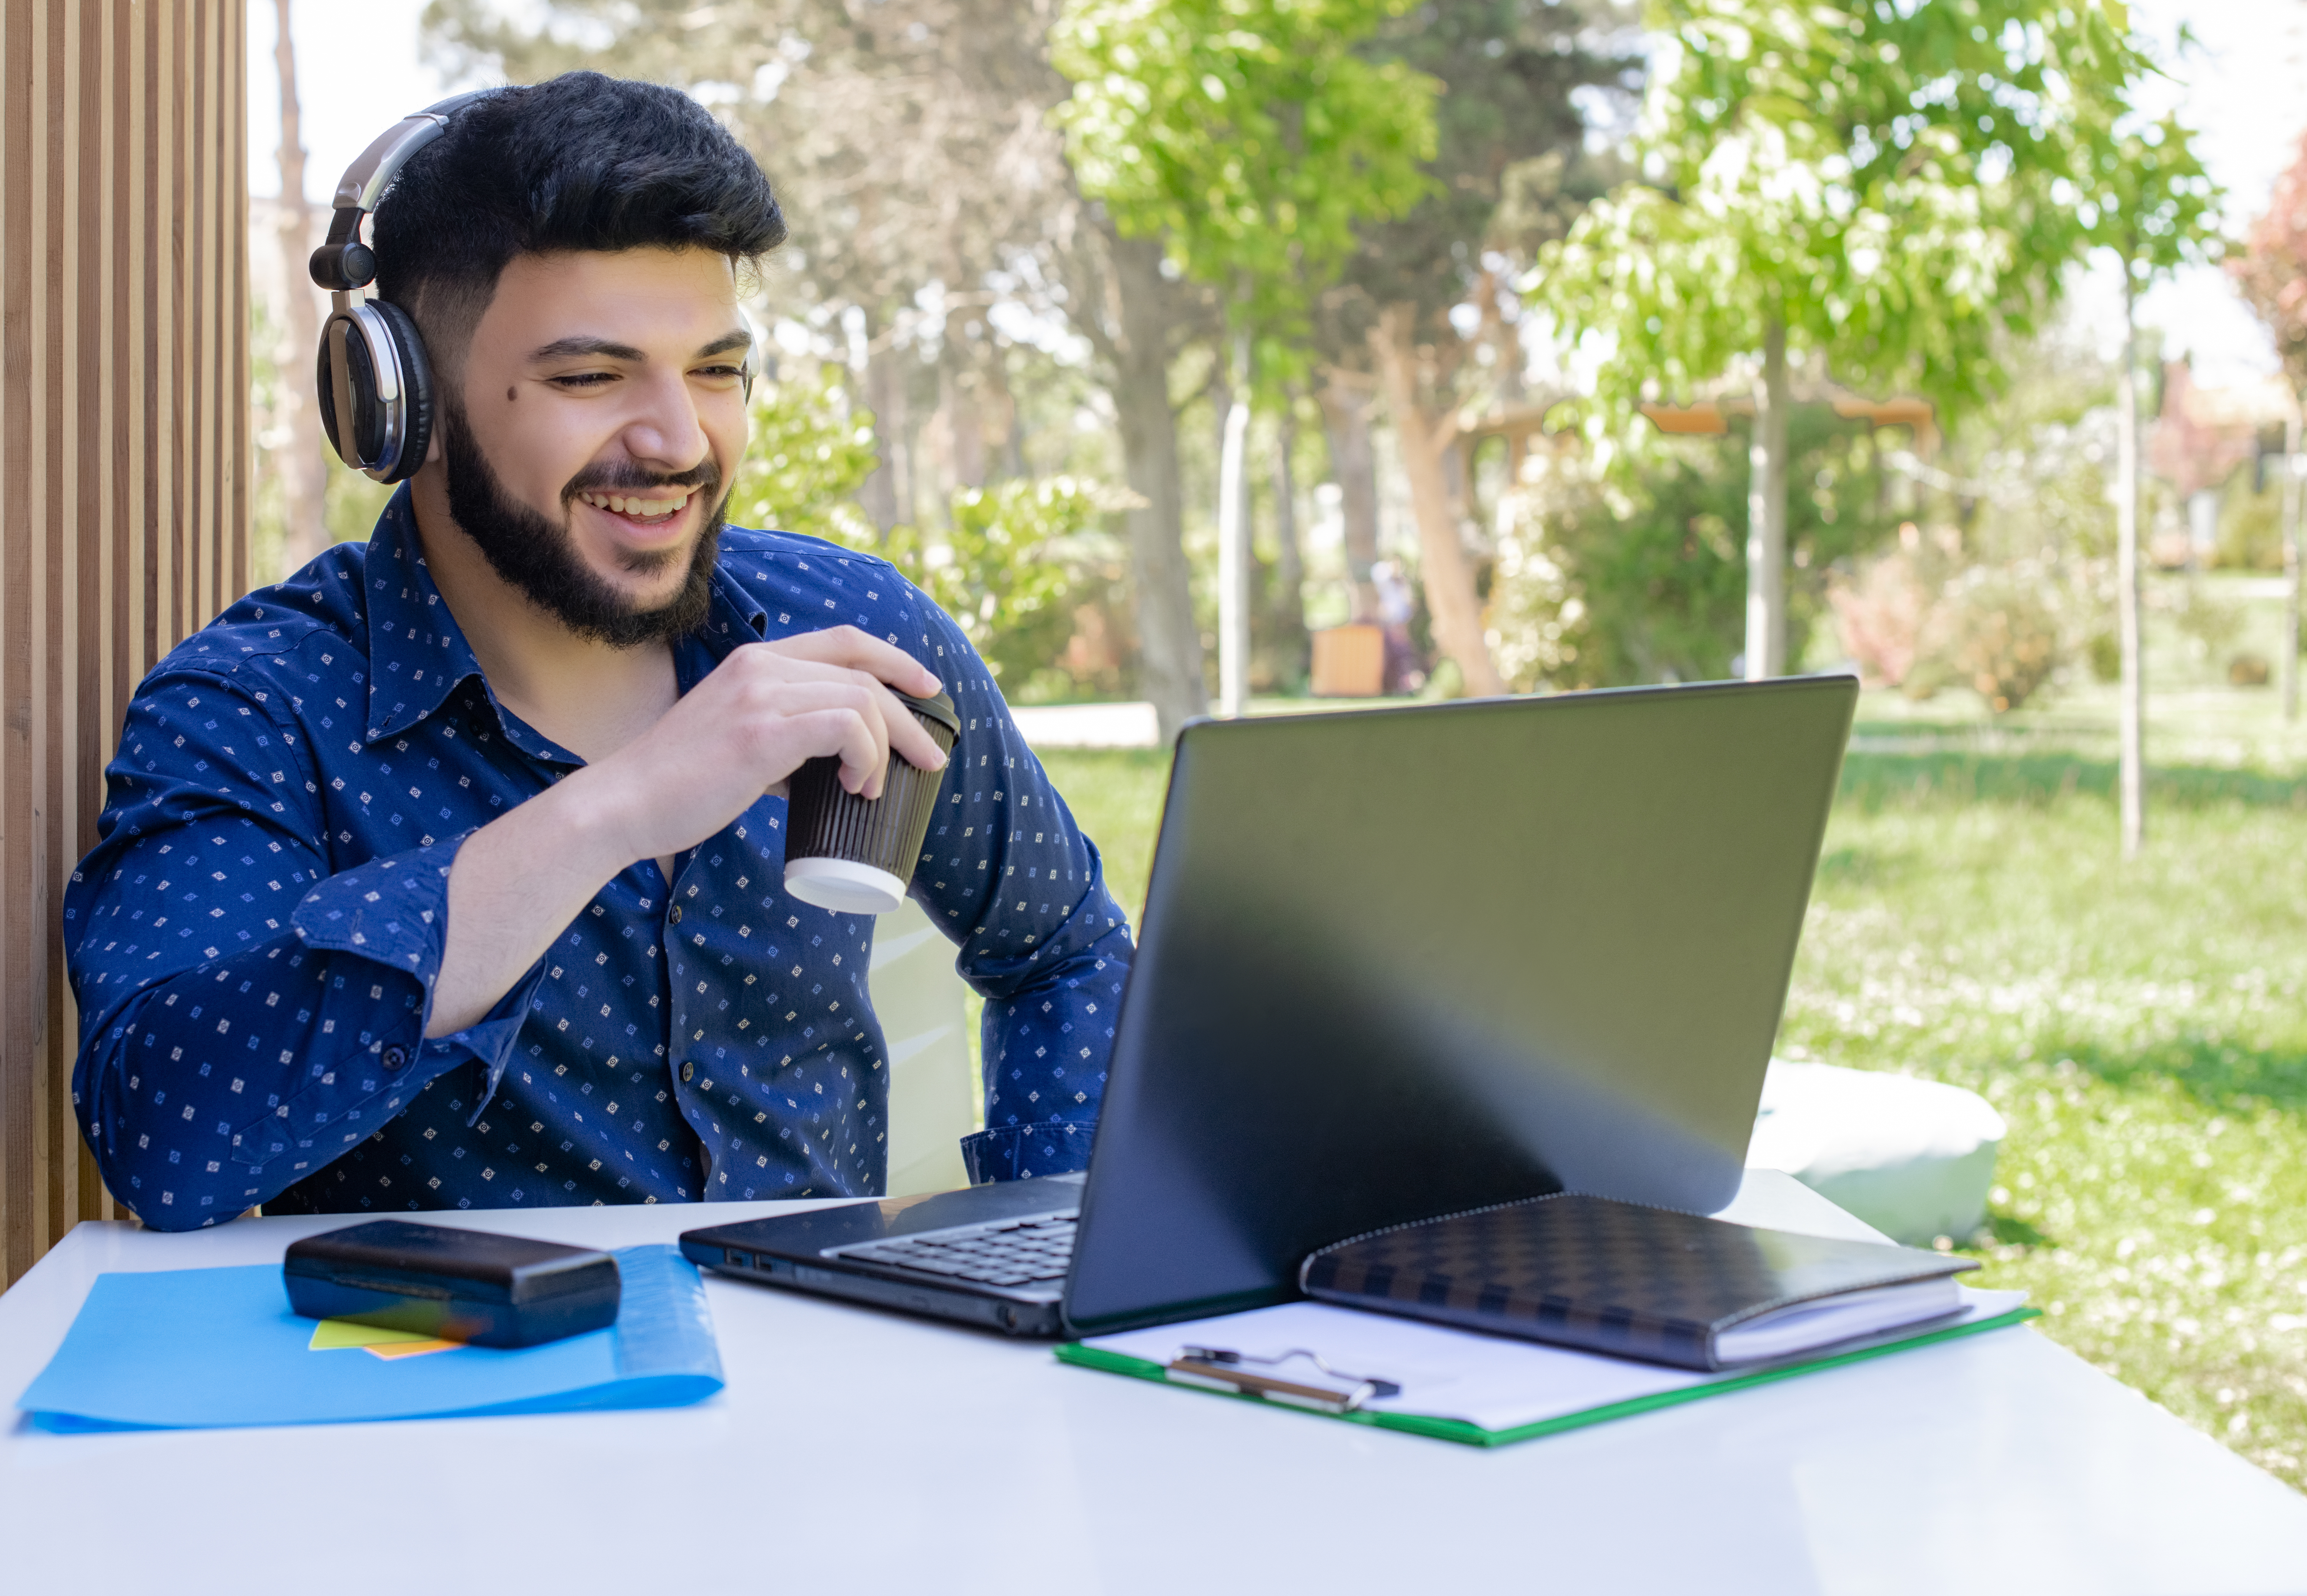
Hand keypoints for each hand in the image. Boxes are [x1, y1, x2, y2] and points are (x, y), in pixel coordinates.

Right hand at [574, 627, 947, 871]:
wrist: (625, 804)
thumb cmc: (679, 785)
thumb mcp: (737, 742)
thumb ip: (783, 741)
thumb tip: (829, 769)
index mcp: (755, 661)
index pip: (844, 640)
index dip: (895, 660)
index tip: (928, 690)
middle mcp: (760, 666)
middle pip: (863, 672)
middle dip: (909, 717)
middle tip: (930, 758)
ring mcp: (760, 696)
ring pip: (860, 700)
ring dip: (884, 747)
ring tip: (871, 788)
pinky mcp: (761, 732)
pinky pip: (845, 726)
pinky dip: (864, 756)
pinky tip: (853, 785)